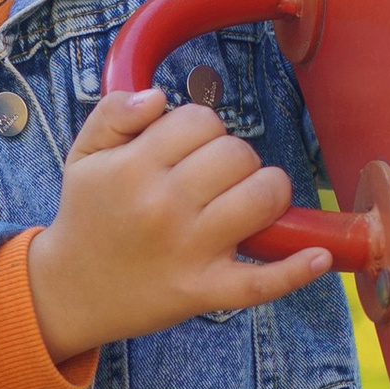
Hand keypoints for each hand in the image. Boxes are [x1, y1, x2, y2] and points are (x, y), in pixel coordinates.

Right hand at [27, 86, 332, 356]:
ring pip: (261, 198)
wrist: (69, 291)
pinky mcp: (204, 291)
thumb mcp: (83, 156)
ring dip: (266, 192)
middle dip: (234, 159)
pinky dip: (296, 271)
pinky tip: (319, 255)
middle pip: (237, 153)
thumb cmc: (86, 217)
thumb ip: (113, 113)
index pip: (201, 120)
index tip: (189, 152)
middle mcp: (163, 206)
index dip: (203, 129)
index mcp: (133, 168)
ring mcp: (188, 251)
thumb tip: (159, 97)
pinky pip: (261, 282)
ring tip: (246, 203)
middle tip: (215, 180)